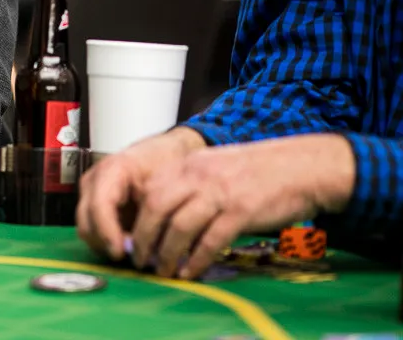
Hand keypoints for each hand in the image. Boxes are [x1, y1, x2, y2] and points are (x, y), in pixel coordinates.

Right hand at [76, 127, 205, 260]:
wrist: (164, 153)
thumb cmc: (166, 164)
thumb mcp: (165, 186)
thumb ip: (154, 215)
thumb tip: (149, 250)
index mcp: (112, 170)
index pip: (99, 205)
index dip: (107, 232)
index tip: (122, 253)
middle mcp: (94, 181)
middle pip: (86, 221)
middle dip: (106, 243)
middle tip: (133, 257)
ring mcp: (89, 193)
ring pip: (86, 229)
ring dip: (106, 244)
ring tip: (133, 252)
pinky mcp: (92, 204)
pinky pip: (92, 229)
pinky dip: (107, 241)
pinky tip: (129, 245)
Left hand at [129, 133, 354, 279]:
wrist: (303, 167)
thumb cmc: (259, 171)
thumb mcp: (214, 166)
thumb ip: (189, 184)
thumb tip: (163, 215)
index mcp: (189, 164)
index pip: (149, 190)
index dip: (137, 217)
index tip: (132, 238)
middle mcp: (198, 175)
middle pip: (156, 208)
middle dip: (143, 238)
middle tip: (140, 259)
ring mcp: (219, 192)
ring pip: (179, 226)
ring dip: (167, 253)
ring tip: (163, 271)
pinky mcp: (241, 211)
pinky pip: (211, 240)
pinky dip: (197, 260)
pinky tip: (191, 273)